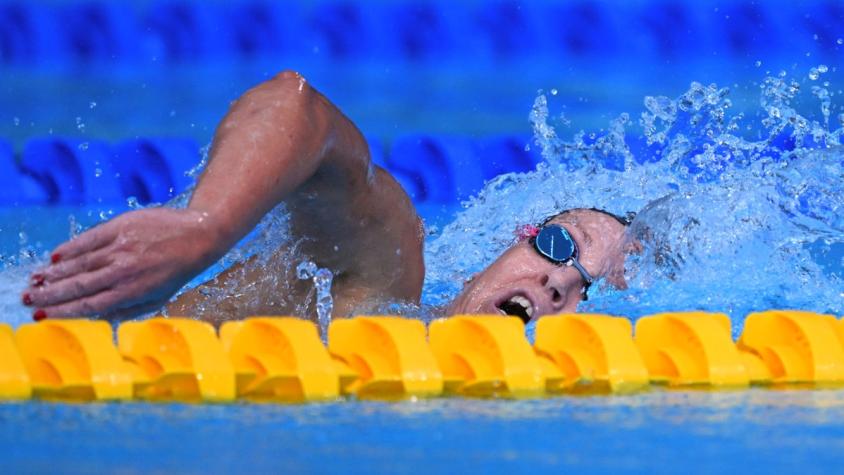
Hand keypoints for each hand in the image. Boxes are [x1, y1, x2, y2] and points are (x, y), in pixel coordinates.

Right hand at [22, 208, 221, 319]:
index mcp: (132, 291)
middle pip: (78, 285)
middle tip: (27, 298)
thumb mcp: (158, 297)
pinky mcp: (121, 226)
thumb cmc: (177, 270)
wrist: (199, 235)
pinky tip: (55, 256)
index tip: (40, 316)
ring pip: (79, 263)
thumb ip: (127, 308)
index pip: (89, 304)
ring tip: (36, 280)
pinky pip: (89, 240)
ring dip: (54, 272)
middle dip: (50, 294)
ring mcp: (120, 247)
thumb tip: (96, 317)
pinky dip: (70, 248)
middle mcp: (123, 270)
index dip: (62, 311)